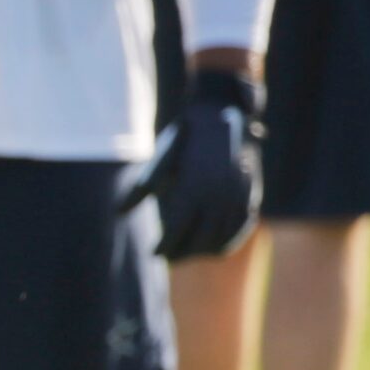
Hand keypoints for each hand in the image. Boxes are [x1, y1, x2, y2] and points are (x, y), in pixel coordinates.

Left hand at [120, 67, 263, 260]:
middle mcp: (216, 196)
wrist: (220, 110)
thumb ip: (139, 190)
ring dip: (205, 250)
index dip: (164, 247)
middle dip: (183, 253)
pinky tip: (216, 245)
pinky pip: (241, 226)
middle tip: (171, 258)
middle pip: (199, 241)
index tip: (155, 254)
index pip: (175, 233)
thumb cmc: (183, 138)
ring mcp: (236, 194)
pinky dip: (229, 239)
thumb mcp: (159, 162)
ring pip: (222, 237)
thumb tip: (118, 214)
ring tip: (190, 253)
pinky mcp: (251, 191)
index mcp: (191, 190)